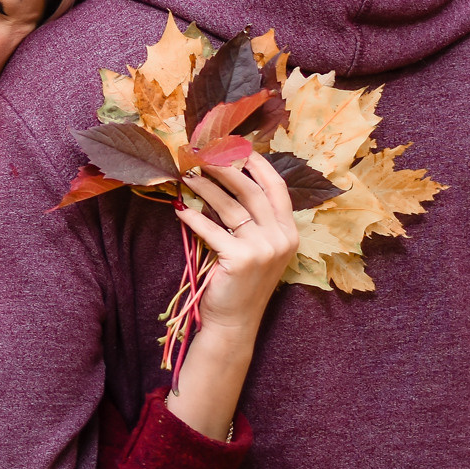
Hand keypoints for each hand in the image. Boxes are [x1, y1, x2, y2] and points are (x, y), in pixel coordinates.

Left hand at [162, 152, 300, 440]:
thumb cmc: (240, 282)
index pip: (276, 187)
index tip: (235, 146)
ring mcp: (263, 250)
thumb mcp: (256, 247)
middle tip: (202, 155)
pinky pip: (212, 231)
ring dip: (206, 188)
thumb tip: (226, 177)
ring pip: (230, 207)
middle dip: (225, 168)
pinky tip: (180, 209)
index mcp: (289, 232)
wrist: (234, 322)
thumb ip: (251, 218)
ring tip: (187, 176)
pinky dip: (194, 219)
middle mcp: (281, 238)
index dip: (256, 164)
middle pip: (251, 191)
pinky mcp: (241, 260)